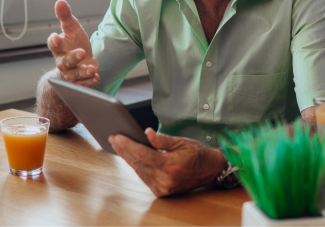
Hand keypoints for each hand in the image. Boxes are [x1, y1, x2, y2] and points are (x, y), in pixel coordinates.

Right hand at [47, 0, 99, 86]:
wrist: (81, 60)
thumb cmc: (74, 42)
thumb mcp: (72, 28)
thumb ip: (66, 16)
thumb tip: (60, 1)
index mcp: (59, 48)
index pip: (54, 45)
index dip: (54, 41)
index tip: (56, 37)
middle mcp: (63, 62)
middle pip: (65, 62)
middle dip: (73, 58)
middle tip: (82, 52)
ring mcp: (72, 73)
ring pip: (75, 75)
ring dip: (84, 72)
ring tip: (92, 69)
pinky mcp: (81, 81)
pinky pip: (84, 84)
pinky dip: (90, 82)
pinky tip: (96, 77)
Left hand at [109, 128, 227, 196]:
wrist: (210, 171)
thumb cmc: (197, 154)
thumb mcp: (182, 141)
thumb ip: (162, 139)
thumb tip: (147, 133)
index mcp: (171, 165)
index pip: (143, 154)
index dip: (128, 145)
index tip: (118, 136)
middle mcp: (165, 179)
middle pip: (138, 163)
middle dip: (124, 150)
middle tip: (114, 138)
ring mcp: (163, 188)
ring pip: (139, 171)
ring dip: (128, 158)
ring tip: (119, 145)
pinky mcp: (162, 192)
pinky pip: (145, 177)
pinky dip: (137, 167)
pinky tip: (130, 157)